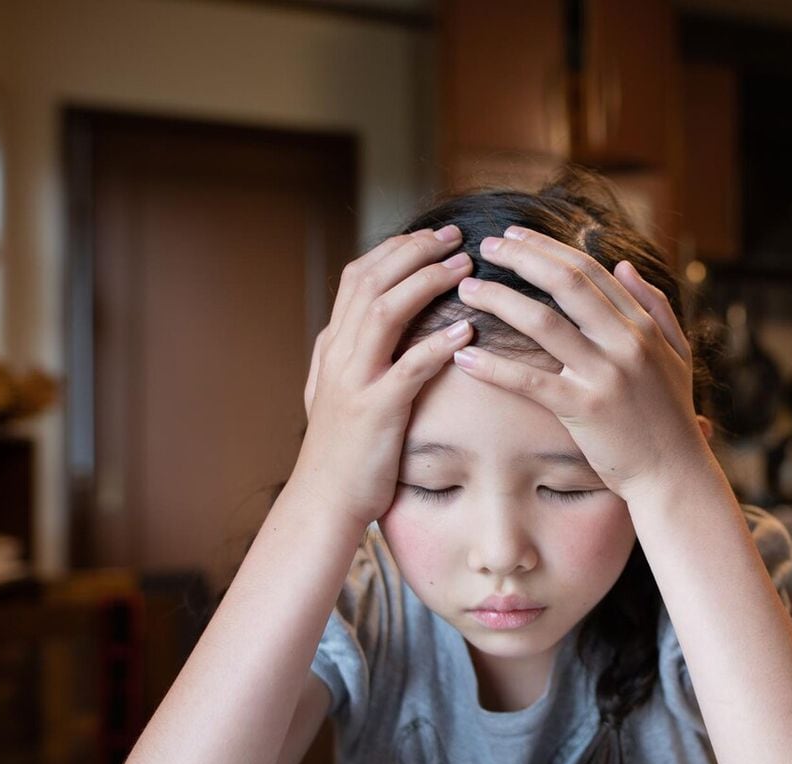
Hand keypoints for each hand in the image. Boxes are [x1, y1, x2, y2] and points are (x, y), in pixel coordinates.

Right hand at [289, 225, 475, 530]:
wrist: (323, 500)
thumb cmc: (341, 450)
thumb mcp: (334, 391)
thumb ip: (346, 355)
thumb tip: (356, 324)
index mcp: (334, 346)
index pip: (358, 276)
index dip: (395, 249)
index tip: (431, 235)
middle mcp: (339, 355)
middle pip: (372, 281)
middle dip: (414, 251)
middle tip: (455, 236)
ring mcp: (354, 381)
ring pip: (385, 312)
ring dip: (426, 283)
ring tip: (464, 267)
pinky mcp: (376, 411)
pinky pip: (408, 368)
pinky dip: (437, 344)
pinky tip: (467, 329)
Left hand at [450, 227, 707, 501]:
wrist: (676, 474)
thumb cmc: (672, 416)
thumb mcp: (677, 353)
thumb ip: (655, 306)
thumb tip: (622, 265)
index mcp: (643, 325)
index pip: (590, 270)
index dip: (548, 247)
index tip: (515, 236)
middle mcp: (626, 342)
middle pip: (566, 282)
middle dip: (521, 258)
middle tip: (485, 245)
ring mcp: (605, 375)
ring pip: (543, 323)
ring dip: (499, 300)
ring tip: (467, 288)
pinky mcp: (584, 410)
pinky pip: (530, 382)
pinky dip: (494, 367)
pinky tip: (463, 356)